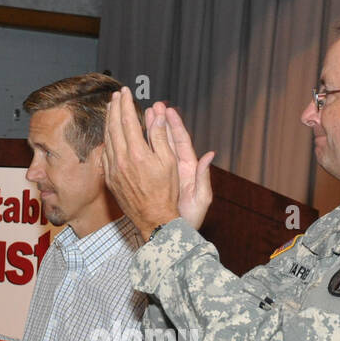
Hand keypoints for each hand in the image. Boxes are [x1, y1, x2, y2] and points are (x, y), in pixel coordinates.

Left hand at [102, 88, 180, 233]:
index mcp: (137, 153)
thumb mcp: (169, 163)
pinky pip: (105, 153)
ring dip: (108, 121)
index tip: (126, 92)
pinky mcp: (109, 178)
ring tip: (111, 108)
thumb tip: (157, 116)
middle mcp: (121, 160)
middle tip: (116, 95)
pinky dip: (106, 138)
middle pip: (114, 126)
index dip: (126, 104)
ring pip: (107, 139)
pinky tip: (109, 133)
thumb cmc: (166, 192)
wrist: (153, 219)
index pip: (128, 121)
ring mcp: (113, 170)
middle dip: (115, 108)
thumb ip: (160, 137)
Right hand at [147, 105, 213, 229]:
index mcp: (188, 169)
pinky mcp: (150, 180)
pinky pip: (143, 160)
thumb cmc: (190, 220)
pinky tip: (130, 137)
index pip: (181, 142)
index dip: (174, 125)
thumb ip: (203, 178)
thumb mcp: (200, 200)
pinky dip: (138, 148)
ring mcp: (161, 173)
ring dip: (148, 131)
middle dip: (159, 122)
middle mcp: (174, 168)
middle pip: (166, 140)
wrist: (174, 235)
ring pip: (153, 148)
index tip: (168, 110)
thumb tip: (209, 155)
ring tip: (142, 114)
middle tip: (152, 106)